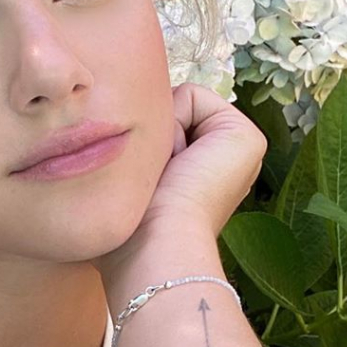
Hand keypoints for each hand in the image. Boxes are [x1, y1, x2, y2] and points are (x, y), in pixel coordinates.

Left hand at [93, 83, 266, 289]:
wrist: (156, 251)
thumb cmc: (128, 235)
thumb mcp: (119, 188)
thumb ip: (119, 157)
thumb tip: (98, 126)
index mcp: (200, 173)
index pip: (154, 127)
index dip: (135, 145)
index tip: (140, 188)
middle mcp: (223, 160)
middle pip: (165, 111)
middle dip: (146, 137)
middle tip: (152, 183)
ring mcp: (239, 149)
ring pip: (175, 103)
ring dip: (157, 134)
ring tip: (164, 177)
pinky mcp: (248, 137)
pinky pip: (192, 95)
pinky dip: (172, 123)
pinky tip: (177, 164)